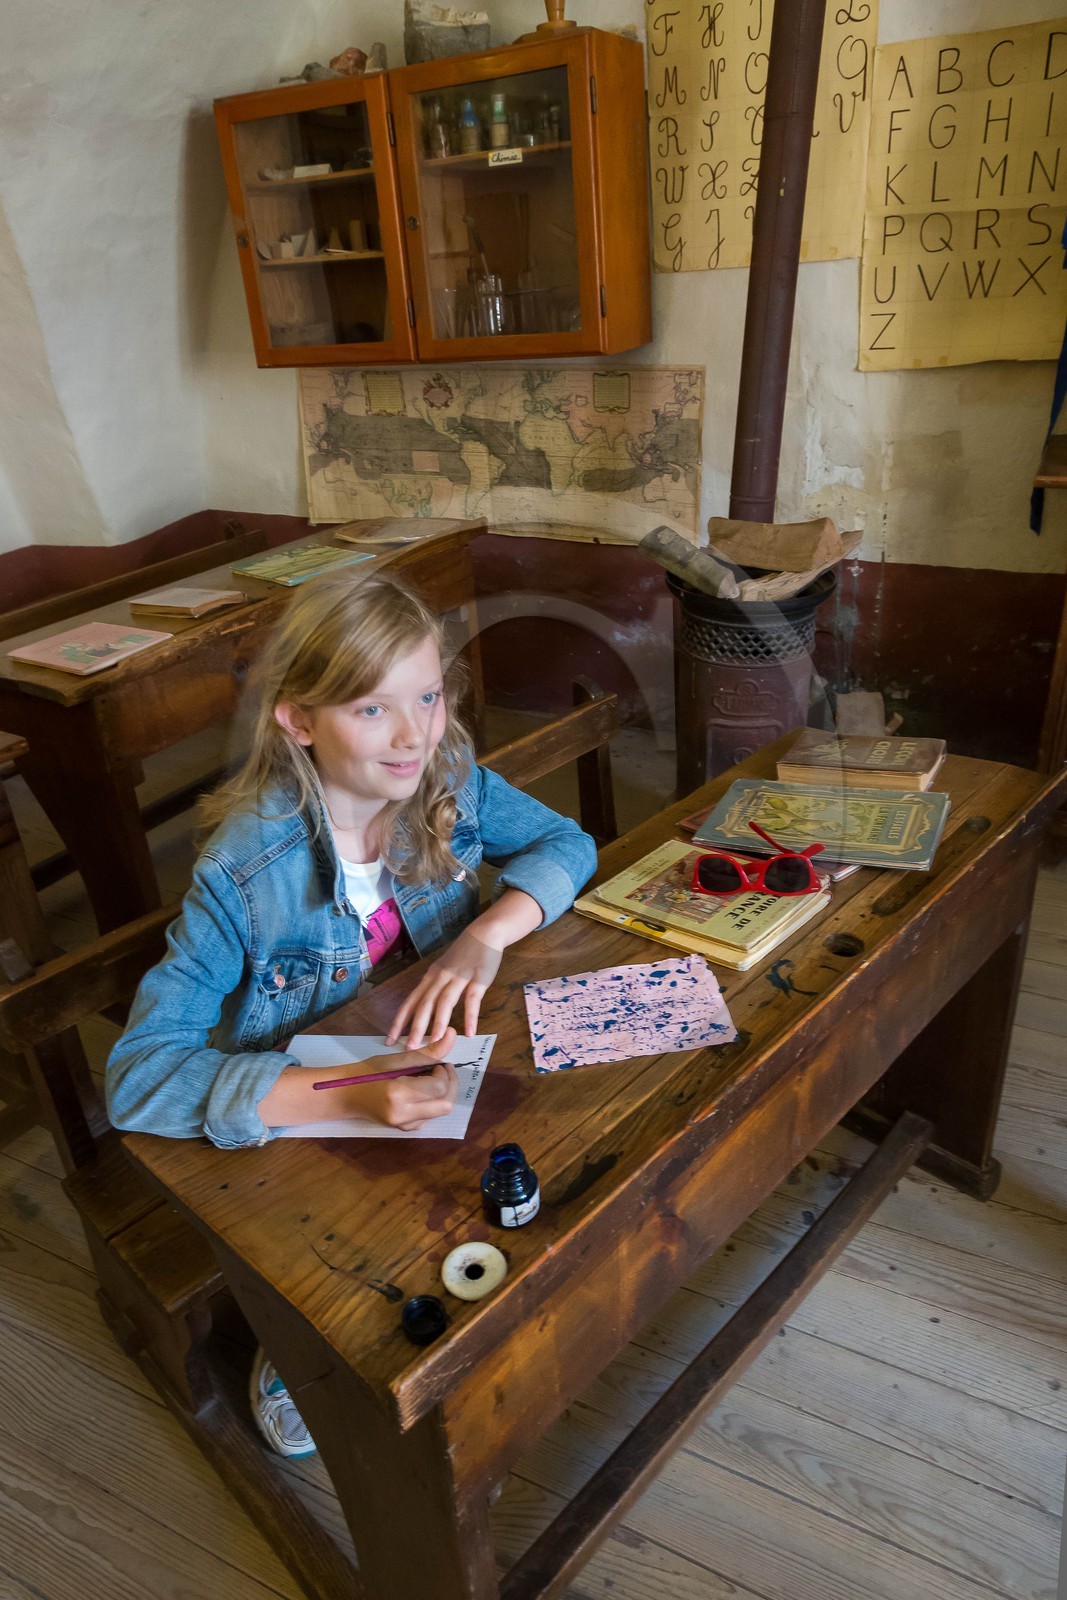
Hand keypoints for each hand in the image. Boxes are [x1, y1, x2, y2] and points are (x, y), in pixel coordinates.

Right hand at [259, 1028, 457, 1129]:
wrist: (344, 1095)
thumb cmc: (367, 1072)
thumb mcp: (395, 1059)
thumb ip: (427, 1051)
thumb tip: (453, 1036)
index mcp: (398, 1095)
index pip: (439, 1087)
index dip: (444, 1072)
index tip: (437, 1061)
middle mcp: (402, 1115)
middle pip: (445, 1104)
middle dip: (449, 1084)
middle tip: (440, 1068)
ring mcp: (403, 1126)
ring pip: (440, 1111)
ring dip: (442, 1093)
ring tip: (427, 1077)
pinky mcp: (404, 1129)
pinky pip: (429, 1116)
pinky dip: (432, 1102)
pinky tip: (419, 1090)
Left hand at [387, 926, 502, 1046]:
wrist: (485, 933)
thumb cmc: (463, 955)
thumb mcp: (443, 969)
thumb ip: (434, 988)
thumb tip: (423, 1010)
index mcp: (430, 977)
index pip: (410, 1002)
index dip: (399, 1021)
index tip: (390, 1039)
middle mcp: (440, 977)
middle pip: (425, 1004)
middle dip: (416, 1027)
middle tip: (409, 1048)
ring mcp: (459, 977)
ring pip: (445, 1002)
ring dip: (439, 1023)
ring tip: (434, 1042)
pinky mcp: (479, 978)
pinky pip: (473, 1000)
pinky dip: (470, 1017)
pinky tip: (470, 1032)